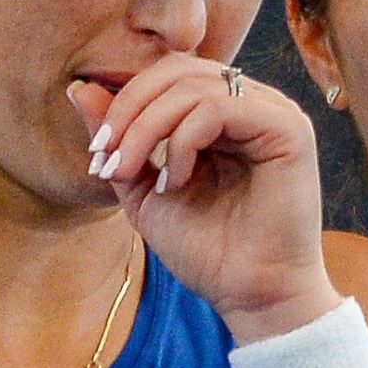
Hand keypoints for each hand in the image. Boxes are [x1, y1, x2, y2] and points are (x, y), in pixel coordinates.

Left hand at [69, 56, 340, 342]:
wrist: (251, 297)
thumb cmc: (206, 250)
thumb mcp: (143, 191)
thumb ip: (119, 141)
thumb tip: (78, 87)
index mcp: (225, 112)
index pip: (168, 75)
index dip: (125, 103)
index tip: (98, 155)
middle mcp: (253, 103)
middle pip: (178, 70)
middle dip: (131, 110)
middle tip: (108, 159)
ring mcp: (275, 113)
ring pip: (194, 86)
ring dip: (149, 128)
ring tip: (136, 174)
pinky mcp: (289, 130)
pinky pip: (220, 108)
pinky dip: (184, 141)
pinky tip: (175, 181)